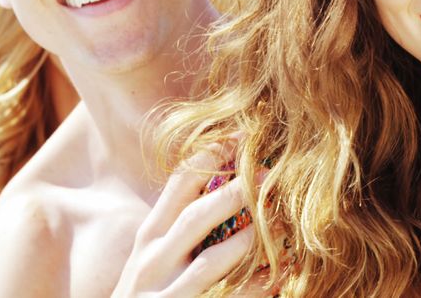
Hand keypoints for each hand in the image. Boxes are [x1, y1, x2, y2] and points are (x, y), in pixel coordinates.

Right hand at [114, 146, 270, 296]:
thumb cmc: (143, 295)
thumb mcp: (147, 257)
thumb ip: (173, 226)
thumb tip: (218, 184)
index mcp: (147, 239)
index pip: (175, 187)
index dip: (207, 158)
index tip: (240, 138)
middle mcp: (152, 263)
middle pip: (195, 217)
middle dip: (233, 193)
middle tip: (268, 175)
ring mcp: (166, 294)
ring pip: (211, 261)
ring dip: (248, 240)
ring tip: (277, 223)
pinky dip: (252, 289)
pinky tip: (275, 276)